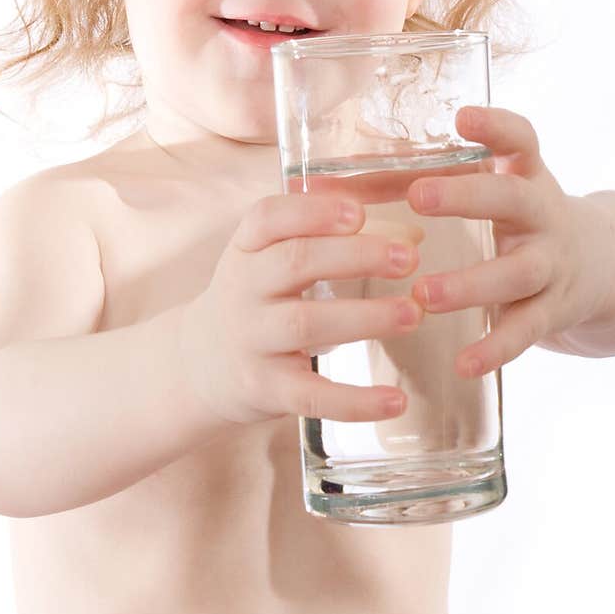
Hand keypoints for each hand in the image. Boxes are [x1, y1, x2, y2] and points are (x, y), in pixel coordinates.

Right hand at [176, 192, 423, 426]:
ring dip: (365, 317)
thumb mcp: (277, 261)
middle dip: (356, 256)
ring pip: (306, 324)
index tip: (358, 212)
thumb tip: (413, 238)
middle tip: (409, 258)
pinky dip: (355, 401)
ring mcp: (250, 339)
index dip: (312, 211)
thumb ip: (339, 243)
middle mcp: (243, 288)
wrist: (201, 364)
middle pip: (296, 262)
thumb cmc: (260, 299)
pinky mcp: (263, 388)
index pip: (268, 218)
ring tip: (413, 313)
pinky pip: (312, 394)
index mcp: (247, 247)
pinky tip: (396, 400)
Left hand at [406, 106, 613, 378]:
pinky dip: (495, 348)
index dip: (495, 126)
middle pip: (513, 199)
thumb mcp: (484, 189)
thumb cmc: (515, 216)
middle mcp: (544, 213)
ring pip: (517, 274)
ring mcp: (552, 264)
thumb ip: (409, 182)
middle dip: (467, 197)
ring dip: (471, 284)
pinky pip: (524, 332)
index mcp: (525, 174)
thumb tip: (319, 185)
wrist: (600, 265)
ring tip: (425, 294)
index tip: (462, 116)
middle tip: (418, 196)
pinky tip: (464, 364)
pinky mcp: (553, 311)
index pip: (520, 139)